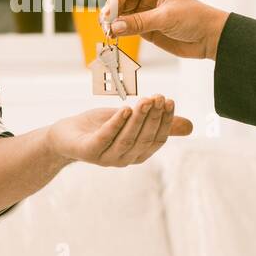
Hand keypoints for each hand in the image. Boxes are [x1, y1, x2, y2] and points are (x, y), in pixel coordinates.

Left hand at [48, 96, 192, 166]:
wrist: (64, 136)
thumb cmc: (99, 127)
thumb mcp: (131, 122)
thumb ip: (156, 123)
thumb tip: (191, 127)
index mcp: (138, 153)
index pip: (158, 139)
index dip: (166, 121)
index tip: (170, 101)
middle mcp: (124, 159)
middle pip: (144, 139)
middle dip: (154, 118)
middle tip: (159, 97)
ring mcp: (106, 158)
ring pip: (127, 139)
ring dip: (138, 119)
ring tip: (146, 100)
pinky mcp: (88, 152)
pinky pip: (105, 138)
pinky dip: (116, 124)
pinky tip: (124, 109)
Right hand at [100, 0, 230, 59]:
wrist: (209, 37)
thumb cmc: (194, 19)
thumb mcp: (166, 18)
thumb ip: (139, 22)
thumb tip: (114, 27)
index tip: (107, 14)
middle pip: (121, 0)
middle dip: (111, 12)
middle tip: (104, 25)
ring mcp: (145, 11)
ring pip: (122, 14)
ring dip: (113, 23)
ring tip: (108, 32)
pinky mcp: (145, 26)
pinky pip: (127, 27)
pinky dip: (119, 31)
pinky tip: (114, 36)